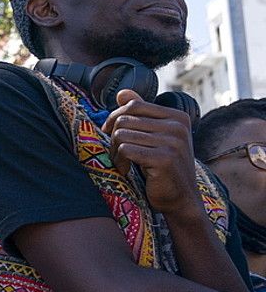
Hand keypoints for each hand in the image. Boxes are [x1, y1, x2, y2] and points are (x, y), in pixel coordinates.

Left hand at [103, 89, 199, 218]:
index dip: (115, 118)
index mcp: (177, 117)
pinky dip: (119, 161)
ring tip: (122, 163)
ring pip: (121, 135)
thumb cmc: (162, 167)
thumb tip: (122, 92)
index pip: (134, 105)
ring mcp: (173, 142)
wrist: (181, 198)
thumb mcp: (154, 137)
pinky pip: (125, 150)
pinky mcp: (165, 158)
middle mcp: (178, 126)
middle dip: (113, 137)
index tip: (110, 133)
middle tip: (116, 153)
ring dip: (114, 152)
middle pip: (124, 120)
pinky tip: (125, 171)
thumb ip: (141, 114)